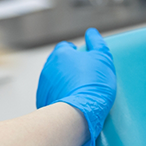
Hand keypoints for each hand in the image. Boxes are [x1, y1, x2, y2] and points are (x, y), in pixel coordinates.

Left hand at [36, 28, 116, 145]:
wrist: (78, 113)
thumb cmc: (92, 84)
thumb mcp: (102, 59)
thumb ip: (97, 43)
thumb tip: (91, 32)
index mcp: (61, 54)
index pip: (66, 47)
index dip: (76, 53)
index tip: (85, 61)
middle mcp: (48, 67)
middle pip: (59, 63)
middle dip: (69, 67)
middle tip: (84, 77)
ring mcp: (44, 84)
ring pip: (55, 79)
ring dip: (64, 82)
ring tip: (80, 91)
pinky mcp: (42, 100)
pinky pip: (52, 94)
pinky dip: (60, 95)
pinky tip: (73, 101)